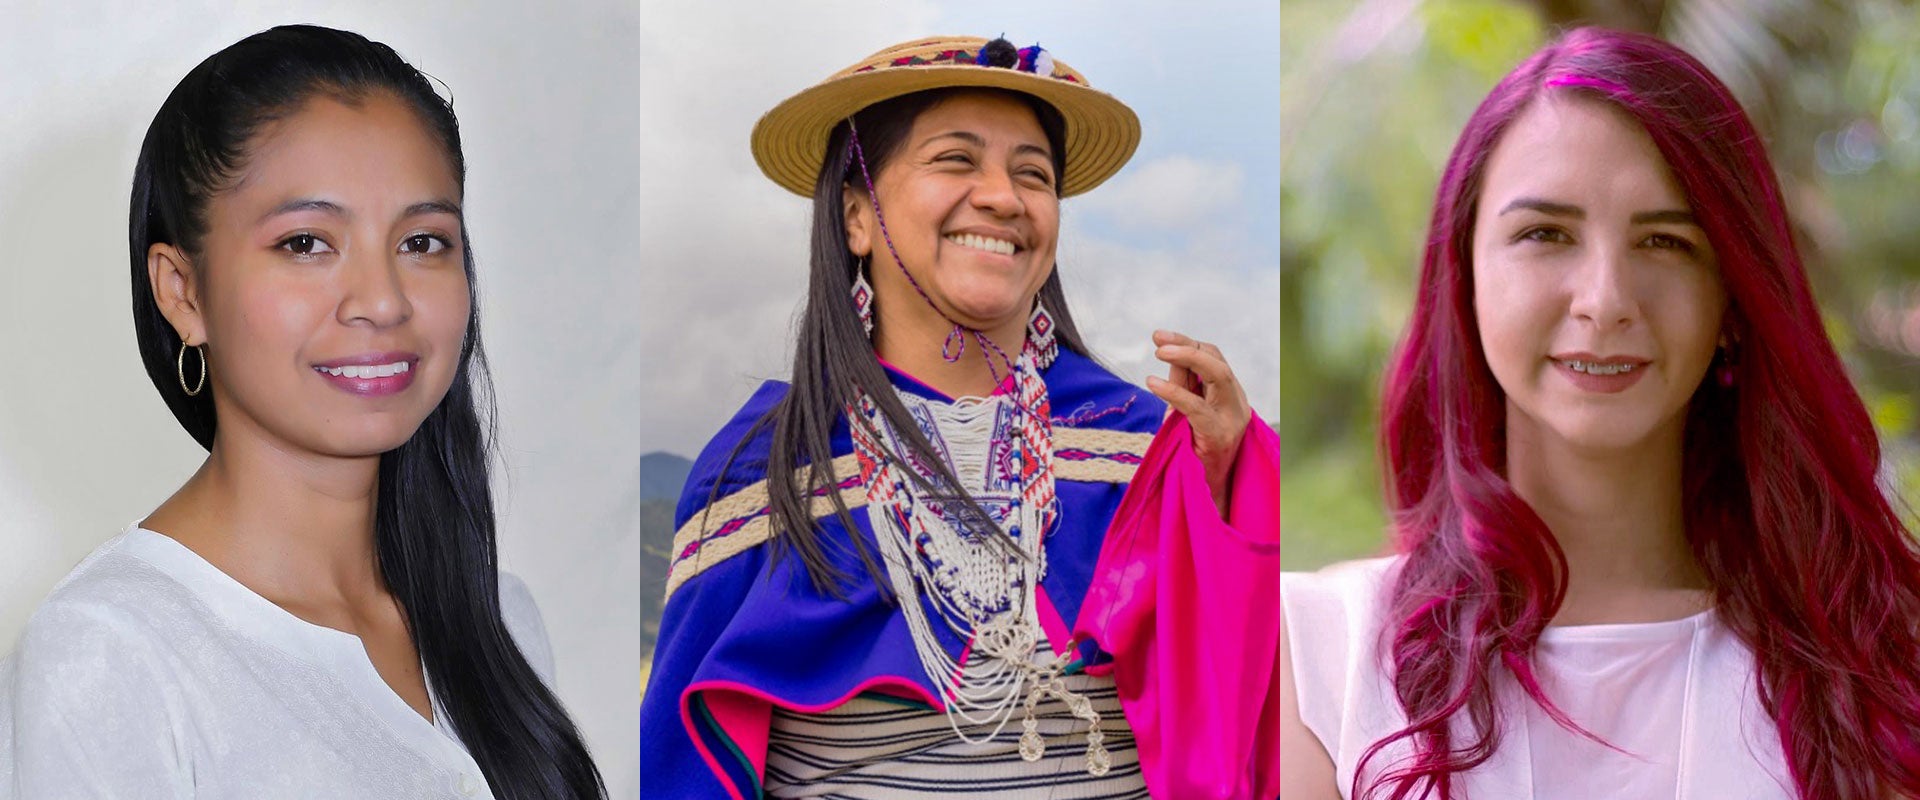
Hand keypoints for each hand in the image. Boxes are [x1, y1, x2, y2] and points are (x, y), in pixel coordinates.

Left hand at [1145, 329, 1250, 513]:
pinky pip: (1197, 407)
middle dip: (1186, 344)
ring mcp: (1233, 419)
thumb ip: (1181, 386)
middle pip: (1217, 361)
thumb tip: (1169, 356)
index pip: (1214, 359)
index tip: (1160, 337)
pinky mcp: (1220, 436)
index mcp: (1231, 396)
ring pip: (1218, 374)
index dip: (1188, 343)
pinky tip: (1152, 383)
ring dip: (1186, 357)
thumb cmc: (1192, 455)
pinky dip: (1173, 392)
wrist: (1204, 496)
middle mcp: (1237, 404)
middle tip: (1157, 339)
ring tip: (1158, 352)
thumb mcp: (1183, 414)